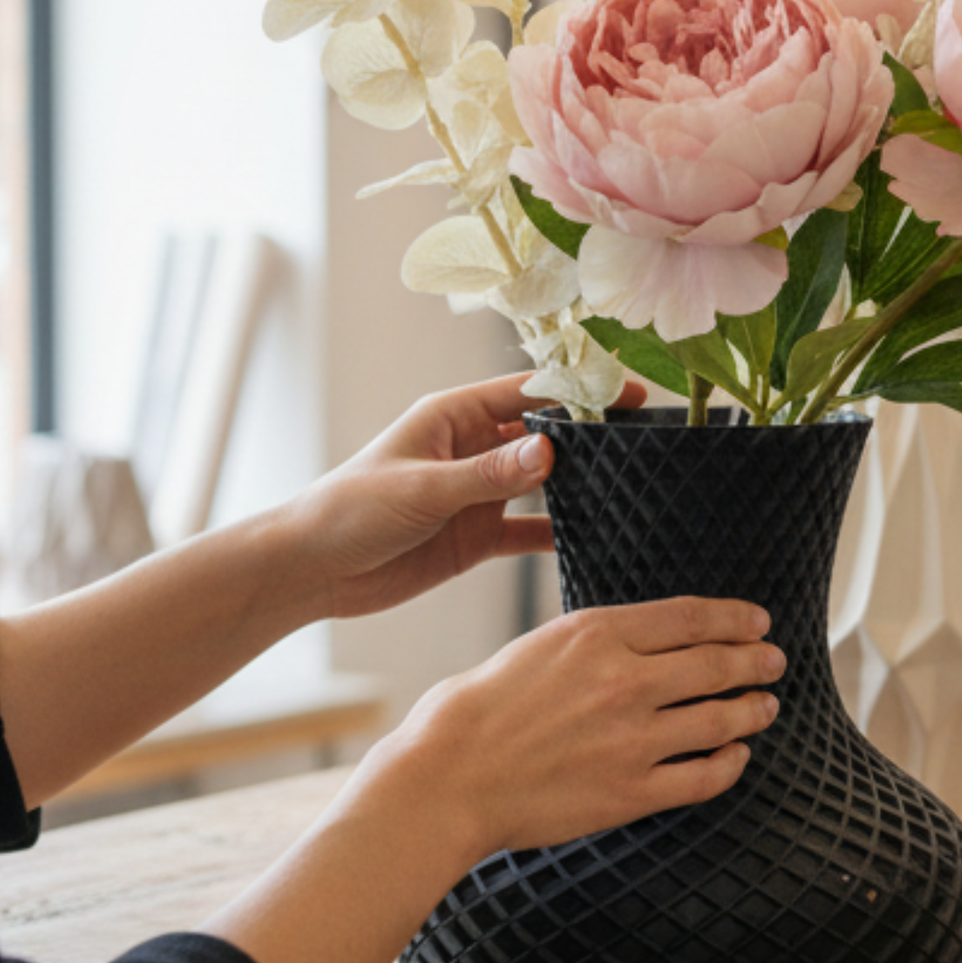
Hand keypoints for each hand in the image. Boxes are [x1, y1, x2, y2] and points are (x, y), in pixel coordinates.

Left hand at [282, 373, 644, 620]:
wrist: (312, 569)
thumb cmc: (350, 510)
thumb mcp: (422, 489)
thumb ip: (486, 474)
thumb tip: (551, 450)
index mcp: (452, 417)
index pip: (527, 393)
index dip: (578, 392)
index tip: (629, 397)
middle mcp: (471, 448)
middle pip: (543, 435)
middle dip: (591, 438)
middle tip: (649, 444)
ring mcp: (477, 493)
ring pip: (543, 482)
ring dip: (582, 486)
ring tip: (638, 489)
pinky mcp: (476, 536)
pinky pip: (530, 530)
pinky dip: (561, 533)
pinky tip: (600, 538)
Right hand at [367, 594, 785, 860]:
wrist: (449, 776)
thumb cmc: (476, 710)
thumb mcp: (536, 646)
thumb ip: (592, 643)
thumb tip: (636, 643)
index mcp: (595, 634)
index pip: (689, 618)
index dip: (734, 619)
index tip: (758, 621)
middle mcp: (624, 681)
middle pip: (715, 664)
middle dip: (755, 661)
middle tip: (773, 661)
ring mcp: (632, 739)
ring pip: (720, 719)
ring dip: (752, 710)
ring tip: (766, 706)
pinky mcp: (631, 792)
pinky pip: (703, 777)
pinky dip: (730, 765)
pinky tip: (735, 757)